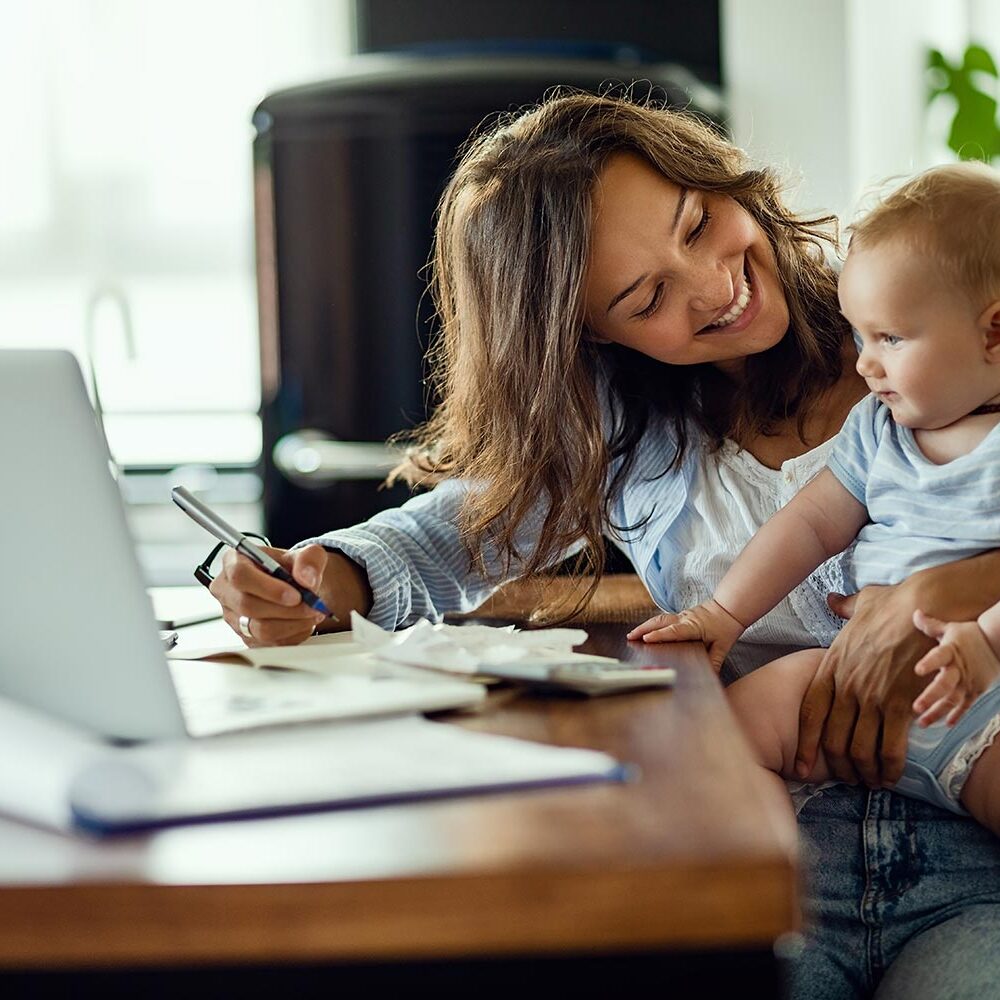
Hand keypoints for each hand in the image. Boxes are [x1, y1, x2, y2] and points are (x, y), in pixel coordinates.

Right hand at [209, 543, 369, 646]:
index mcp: (234, 560)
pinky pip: (269, 643)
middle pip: (248, 605)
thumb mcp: (308, 554)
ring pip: (259, 629)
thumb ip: (309, 560)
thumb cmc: (294, 568)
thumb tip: (306, 579)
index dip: (268, 588)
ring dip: (293, 623)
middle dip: (286, 609)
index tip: (296, 595)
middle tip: (311, 605)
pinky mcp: (245, 637)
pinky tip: (304, 622)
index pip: (240, 575)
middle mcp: (227, 589)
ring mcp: (233, 616)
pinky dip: (293, 634)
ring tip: (312, 613)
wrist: (296, 588)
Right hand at [627, 599, 744, 671]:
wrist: (730, 607)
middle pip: (660, 622)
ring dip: (645, 626)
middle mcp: (685, 619)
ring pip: (660, 619)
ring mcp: (682, 615)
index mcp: (694, 626)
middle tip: (630, 637)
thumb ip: (715, 661)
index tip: (646, 639)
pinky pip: (664, 619)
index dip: (660, 635)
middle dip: (643, 629)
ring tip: (633, 634)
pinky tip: (646, 630)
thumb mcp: (723, 646)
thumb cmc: (726, 626)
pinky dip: (652, 624)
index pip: (674, 631)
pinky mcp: (681, 616)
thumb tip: (710, 676)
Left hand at [795, 586, 930, 787]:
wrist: (924, 606)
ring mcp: (871, 696)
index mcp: (831, 666)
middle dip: (838, 766)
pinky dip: (889, 767)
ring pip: (859, 749)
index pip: (809, 714)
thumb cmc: (894, 605)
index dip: (805, 745)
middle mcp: (846, 685)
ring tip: (870, 782)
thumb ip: (843, 608)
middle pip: (832, 739)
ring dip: (864, 772)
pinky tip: (891, 775)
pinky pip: (890, 747)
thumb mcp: (859, 604)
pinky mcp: (900, 703)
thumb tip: (833, 600)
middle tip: (847, 779)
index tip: (802, 766)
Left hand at [911, 610, 999, 726]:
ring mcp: (968, 681)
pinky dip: (957, 715)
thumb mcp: (950, 628)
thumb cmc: (970, 635)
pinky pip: (966, 705)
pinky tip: (946, 724)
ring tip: (923, 723)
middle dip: (931, 697)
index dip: (929, 663)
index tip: (917, 670)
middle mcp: (959, 668)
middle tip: (916, 708)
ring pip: (952, 700)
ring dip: (937, 712)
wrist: (998, 643)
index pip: (939, 656)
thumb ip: (931, 625)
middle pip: (945, 684)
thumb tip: (915, 613)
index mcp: (950, 651)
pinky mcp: (976, 690)